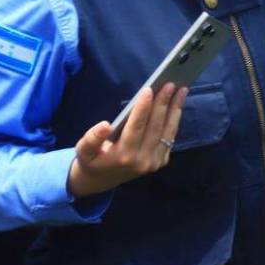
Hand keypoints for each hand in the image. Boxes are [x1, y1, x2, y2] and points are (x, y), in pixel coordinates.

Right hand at [67, 84, 187, 198]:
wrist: (101, 181)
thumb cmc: (92, 159)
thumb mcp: (83, 150)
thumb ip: (92, 138)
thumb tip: (104, 125)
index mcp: (123, 156)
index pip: (136, 128)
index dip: (143, 108)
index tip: (149, 89)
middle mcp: (142, 161)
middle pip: (155, 127)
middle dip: (163, 103)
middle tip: (169, 84)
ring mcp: (154, 162)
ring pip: (167, 131)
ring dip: (175, 108)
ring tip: (181, 89)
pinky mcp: (161, 161)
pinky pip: (170, 137)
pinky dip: (175, 119)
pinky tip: (177, 103)